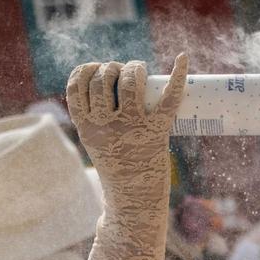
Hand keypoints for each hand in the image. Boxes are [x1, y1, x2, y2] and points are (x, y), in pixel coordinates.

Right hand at [65, 54, 186, 215]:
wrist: (133, 201)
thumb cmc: (116, 167)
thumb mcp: (94, 142)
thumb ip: (94, 117)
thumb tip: (104, 82)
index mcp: (85, 127)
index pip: (77, 85)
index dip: (87, 69)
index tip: (97, 68)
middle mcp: (105, 125)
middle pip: (103, 79)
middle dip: (113, 67)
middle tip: (123, 71)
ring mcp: (131, 127)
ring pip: (129, 82)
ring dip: (134, 68)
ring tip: (138, 70)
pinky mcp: (157, 131)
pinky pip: (169, 98)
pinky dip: (178, 76)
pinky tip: (182, 59)